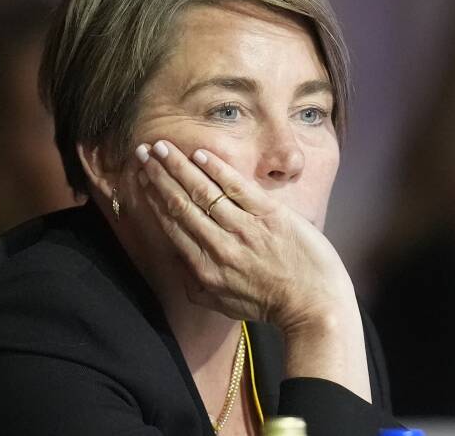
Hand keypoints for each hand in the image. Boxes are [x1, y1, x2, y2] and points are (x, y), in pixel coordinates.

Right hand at [136, 139, 371, 401]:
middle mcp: (219, 246)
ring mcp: (244, 228)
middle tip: (142, 152)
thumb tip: (176, 261)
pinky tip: (200, 154)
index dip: (153, 198)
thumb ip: (195, 284)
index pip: (172, 224)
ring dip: (179, 167)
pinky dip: (217, 170)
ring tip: (162, 147)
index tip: (141, 177)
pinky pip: (237, 187)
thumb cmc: (271, 306)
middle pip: (181, 203)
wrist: (314, 307)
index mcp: (204, 268)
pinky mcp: (270, 215)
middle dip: (159, 176)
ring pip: (203, 192)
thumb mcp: (223, 304)